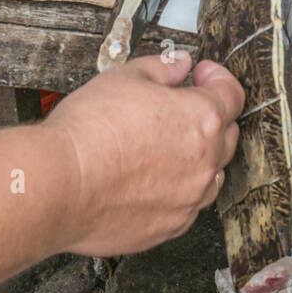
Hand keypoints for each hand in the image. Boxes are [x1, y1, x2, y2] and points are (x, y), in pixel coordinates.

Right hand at [44, 52, 244, 255]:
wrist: (60, 184)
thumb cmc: (90, 130)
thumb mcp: (126, 76)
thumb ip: (163, 67)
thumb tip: (180, 64)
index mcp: (202, 120)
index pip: (232, 95)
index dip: (217, 78)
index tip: (201, 74)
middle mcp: (204, 163)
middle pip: (227, 135)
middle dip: (211, 115)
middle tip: (183, 105)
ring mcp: (188, 201)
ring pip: (211, 174)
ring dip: (200, 156)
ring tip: (167, 144)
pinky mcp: (168, 228)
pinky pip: (187, 205)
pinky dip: (179, 189)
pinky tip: (152, 178)